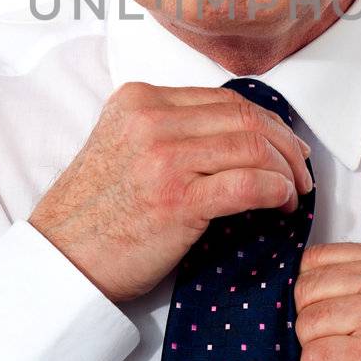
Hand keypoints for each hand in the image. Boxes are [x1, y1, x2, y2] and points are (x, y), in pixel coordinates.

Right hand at [29, 81, 312, 304]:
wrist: (60, 262)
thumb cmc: (94, 216)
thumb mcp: (123, 147)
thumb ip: (169, 130)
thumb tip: (237, 136)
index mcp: (138, 100)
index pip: (224, 99)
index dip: (266, 122)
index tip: (283, 145)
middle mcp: (151, 120)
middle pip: (245, 117)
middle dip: (284, 143)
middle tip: (299, 170)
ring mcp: (164, 157)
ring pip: (254, 145)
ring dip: (286, 170)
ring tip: (293, 192)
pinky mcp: (178, 199)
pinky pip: (250, 183)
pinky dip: (277, 191)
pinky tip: (281, 204)